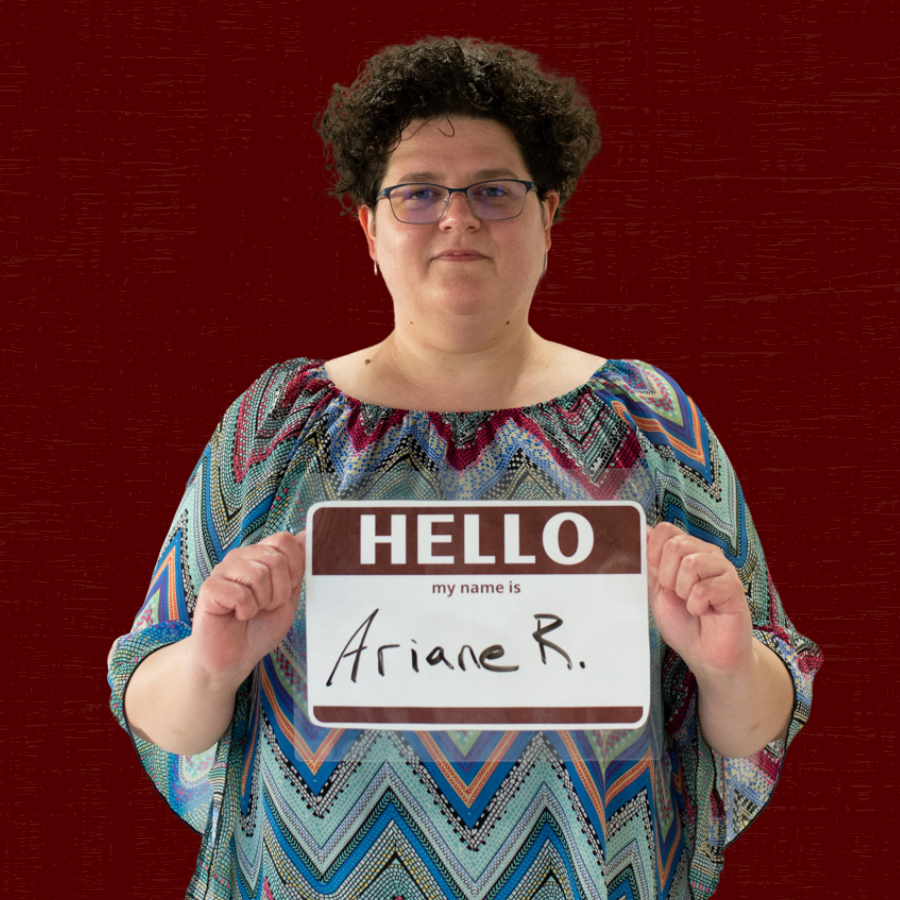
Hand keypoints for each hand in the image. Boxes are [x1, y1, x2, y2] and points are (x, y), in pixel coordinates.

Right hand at [187, 530, 306, 686]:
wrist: (236, 656)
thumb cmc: (260, 627)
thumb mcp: (289, 596)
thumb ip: (298, 567)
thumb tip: (305, 534)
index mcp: (260, 555)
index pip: (284, 540)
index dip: (293, 567)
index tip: (286, 590)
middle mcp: (241, 557)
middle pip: (275, 558)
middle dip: (280, 591)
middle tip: (267, 606)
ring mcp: (223, 570)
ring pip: (258, 575)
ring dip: (262, 602)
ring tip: (252, 611)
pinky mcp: (210, 588)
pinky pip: (240, 594)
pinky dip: (246, 611)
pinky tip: (238, 615)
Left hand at [646, 523, 753, 676]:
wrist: (705, 654)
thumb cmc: (683, 623)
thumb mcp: (657, 591)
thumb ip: (650, 563)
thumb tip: (644, 531)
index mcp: (687, 551)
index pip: (665, 530)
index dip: (654, 553)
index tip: (658, 577)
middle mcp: (706, 554)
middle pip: (675, 545)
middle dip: (667, 576)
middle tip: (678, 594)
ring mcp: (722, 569)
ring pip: (691, 564)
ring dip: (683, 591)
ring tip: (692, 603)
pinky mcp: (734, 587)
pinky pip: (704, 588)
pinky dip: (697, 605)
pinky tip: (704, 611)